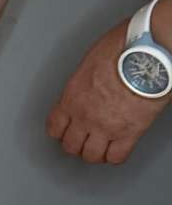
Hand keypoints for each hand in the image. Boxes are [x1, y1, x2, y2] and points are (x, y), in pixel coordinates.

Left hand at [46, 21, 169, 163]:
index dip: (60, 131)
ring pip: (91, 156)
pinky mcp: (129, 133)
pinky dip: (115, 157)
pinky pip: (117, 157)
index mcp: (72, 98)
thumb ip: (84, 82)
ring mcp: (106, 127)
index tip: (65, 131)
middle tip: (83, 140)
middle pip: (70, 145)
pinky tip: (118, 149)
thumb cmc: (124, 47)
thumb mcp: (90, 62)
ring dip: (94, 153)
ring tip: (100, 147)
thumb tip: (87, 87)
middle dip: (76, 144)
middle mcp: (84, 116)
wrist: (149, 52)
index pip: (54, 127)